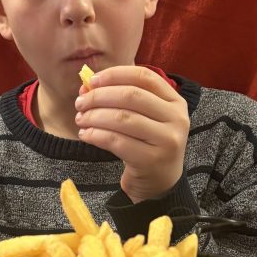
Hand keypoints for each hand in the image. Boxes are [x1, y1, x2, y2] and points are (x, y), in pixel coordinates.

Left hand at [74, 65, 189, 202]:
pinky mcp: (152, 160)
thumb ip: (122, 98)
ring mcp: (167, 140)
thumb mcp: (144, 117)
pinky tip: (86, 134)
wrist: (160, 182)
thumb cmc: (146, 143)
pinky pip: (116, 141)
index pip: (144, 77)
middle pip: (131, 96)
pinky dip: (96, 135)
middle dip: (99, 96)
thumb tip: (86, 86)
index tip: (91, 81)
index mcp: (175, 101)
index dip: (115, 75)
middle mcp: (176, 118)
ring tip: (80, 119)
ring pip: (122, 118)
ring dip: (94, 116)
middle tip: (80, 103)